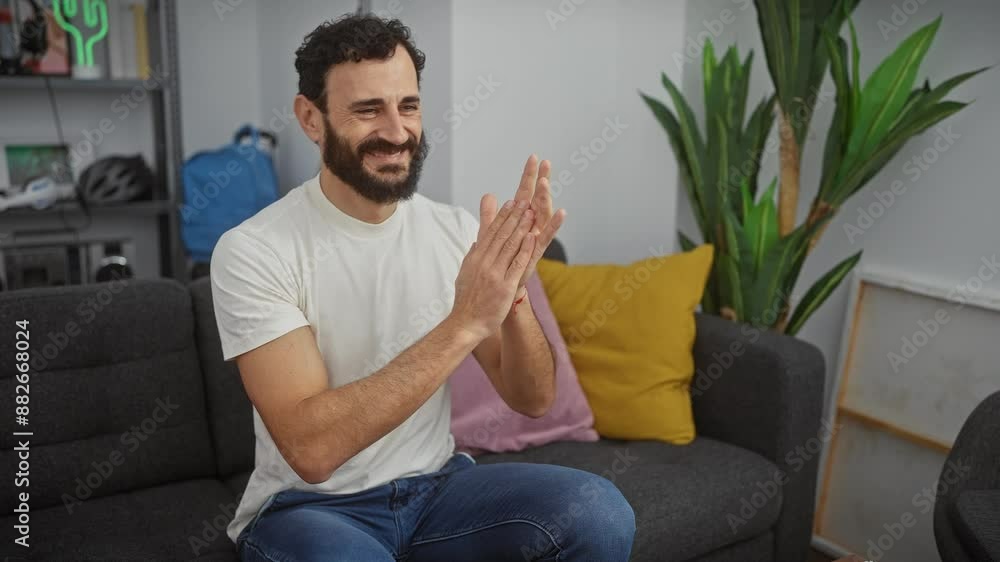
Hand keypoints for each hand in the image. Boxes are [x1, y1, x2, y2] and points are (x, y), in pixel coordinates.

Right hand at [451, 199, 536, 340]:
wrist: (466, 323)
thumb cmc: (467, 301)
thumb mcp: (465, 273)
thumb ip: (472, 256)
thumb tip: (477, 242)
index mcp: (475, 258)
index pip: (490, 233)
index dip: (502, 216)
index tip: (510, 202)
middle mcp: (484, 263)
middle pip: (501, 235)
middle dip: (514, 216)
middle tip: (525, 200)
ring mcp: (495, 274)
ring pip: (510, 245)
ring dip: (521, 227)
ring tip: (531, 213)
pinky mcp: (505, 286)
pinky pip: (517, 264)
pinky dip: (525, 250)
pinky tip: (533, 237)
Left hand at [479, 155, 565, 296]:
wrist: (499, 289)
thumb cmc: (498, 262)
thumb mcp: (491, 234)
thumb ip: (490, 215)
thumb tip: (489, 195)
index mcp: (519, 221)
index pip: (524, 193)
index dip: (528, 176)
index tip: (534, 157)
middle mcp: (530, 227)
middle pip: (537, 199)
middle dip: (541, 180)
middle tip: (545, 163)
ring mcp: (534, 238)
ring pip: (542, 214)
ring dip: (545, 197)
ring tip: (545, 182)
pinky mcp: (536, 251)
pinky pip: (547, 236)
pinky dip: (554, 224)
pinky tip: (561, 212)